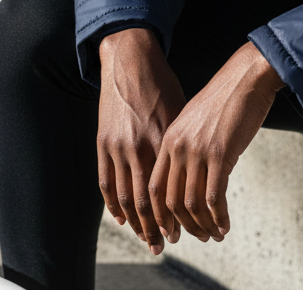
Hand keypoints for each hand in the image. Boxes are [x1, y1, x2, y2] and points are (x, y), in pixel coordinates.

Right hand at [97, 27, 185, 254]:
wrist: (129, 59)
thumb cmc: (161, 82)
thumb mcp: (181, 108)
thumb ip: (185, 140)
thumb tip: (199, 167)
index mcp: (164, 137)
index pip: (171, 188)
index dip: (179, 213)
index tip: (189, 229)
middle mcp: (140, 145)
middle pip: (149, 200)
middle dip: (159, 227)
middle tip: (169, 243)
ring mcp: (118, 146)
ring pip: (126, 198)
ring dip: (138, 223)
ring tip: (149, 239)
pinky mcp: (102, 142)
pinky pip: (106, 182)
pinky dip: (113, 205)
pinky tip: (123, 219)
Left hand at [149, 41, 283, 245]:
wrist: (247, 76)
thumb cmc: (226, 97)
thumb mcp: (197, 120)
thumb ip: (188, 145)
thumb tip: (192, 175)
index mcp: (169, 138)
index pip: (155, 188)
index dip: (162, 215)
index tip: (173, 230)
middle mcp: (179, 147)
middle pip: (171, 201)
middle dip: (184, 227)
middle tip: (199, 237)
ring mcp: (198, 151)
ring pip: (192, 204)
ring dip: (203, 226)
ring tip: (215, 235)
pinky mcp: (220, 154)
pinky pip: (214, 198)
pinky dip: (219, 217)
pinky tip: (226, 226)